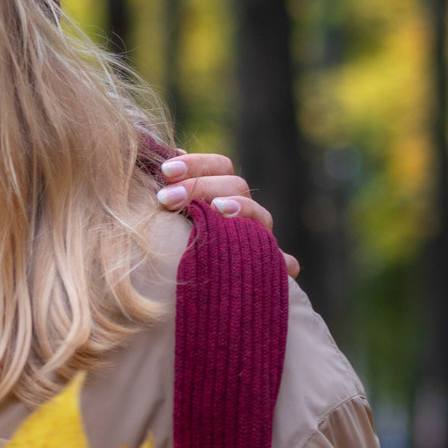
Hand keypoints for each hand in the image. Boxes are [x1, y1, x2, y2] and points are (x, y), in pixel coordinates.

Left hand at [155, 152, 301, 278]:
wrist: (191, 287)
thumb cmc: (171, 241)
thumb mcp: (168, 213)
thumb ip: (170, 188)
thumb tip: (163, 160)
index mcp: (223, 191)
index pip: (220, 166)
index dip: (196, 164)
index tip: (166, 171)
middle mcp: (245, 211)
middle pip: (236, 185)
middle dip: (199, 187)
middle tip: (165, 198)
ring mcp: (260, 237)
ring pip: (261, 215)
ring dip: (242, 208)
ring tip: (217, 209)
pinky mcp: (270, 267)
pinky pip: (284, 263)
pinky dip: (282, 261)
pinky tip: (275, 261)